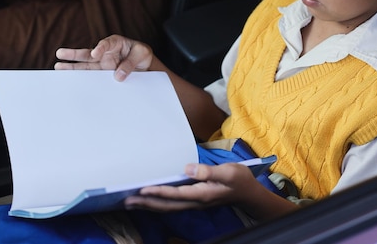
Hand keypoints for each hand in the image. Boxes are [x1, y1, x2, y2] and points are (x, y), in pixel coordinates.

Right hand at [54, 34, 152, 80]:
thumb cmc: (143, 55)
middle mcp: (105, 52)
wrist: (146, 66)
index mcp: (116, 43)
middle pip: (88, 53)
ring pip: (85, 65)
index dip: (100, 47)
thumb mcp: (142, 54)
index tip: (96, 53)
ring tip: (58, 67)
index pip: (107, 43)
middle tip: (60, 53)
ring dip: (72, 67)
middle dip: (75, 54)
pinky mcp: (102, 74)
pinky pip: (90, 76)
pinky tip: (70, 81)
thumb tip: (117, 76)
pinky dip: (81, 78)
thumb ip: (130, 63)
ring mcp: (102, 64)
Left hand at [124, 162, 260, 211]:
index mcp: (202, 194)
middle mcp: (196, 201)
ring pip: (168, 207)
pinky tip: (150, 200)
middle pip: (167, 205)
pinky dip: (159, 203)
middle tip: (127, 200)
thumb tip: (188, 168)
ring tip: (132, 202)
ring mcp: (195, 203)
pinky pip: (173, 204)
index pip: (176, 194)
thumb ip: (208, 171)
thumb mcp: (228, 172)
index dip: (159, 192)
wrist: (249, 194)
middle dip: (147, 203)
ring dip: (150, 205)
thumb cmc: (240, 180)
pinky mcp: (195, 200)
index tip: (143, 190)